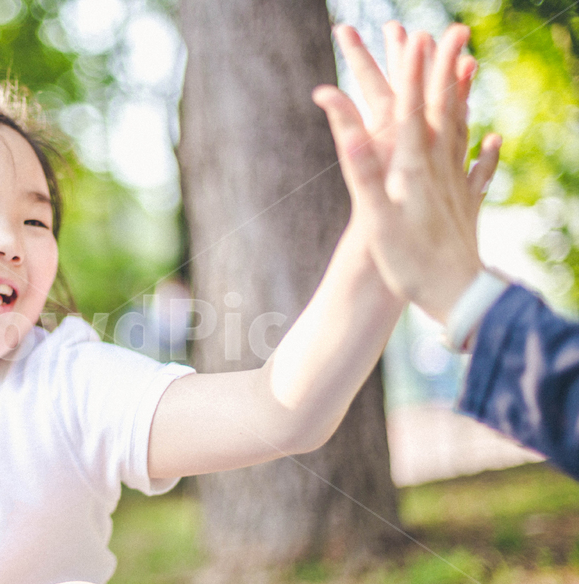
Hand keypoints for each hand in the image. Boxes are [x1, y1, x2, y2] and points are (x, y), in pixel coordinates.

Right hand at [315, 25, 500, 321]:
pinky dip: (486, 150)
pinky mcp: (465, 206)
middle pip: (441, 110)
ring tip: (471, 69)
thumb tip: (345, 124)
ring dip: (463, 98)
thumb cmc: (411, 261)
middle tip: (452, 32)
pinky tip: (493, 139)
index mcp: (414, 168)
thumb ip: (361, 167)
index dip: (412, 73)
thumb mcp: (375, 216)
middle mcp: (439, 169)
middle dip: (444, 69)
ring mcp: (456, 186)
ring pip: (461, 131)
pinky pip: (478, 170)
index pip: (411, 110)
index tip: (414, 37)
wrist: (455, 296)